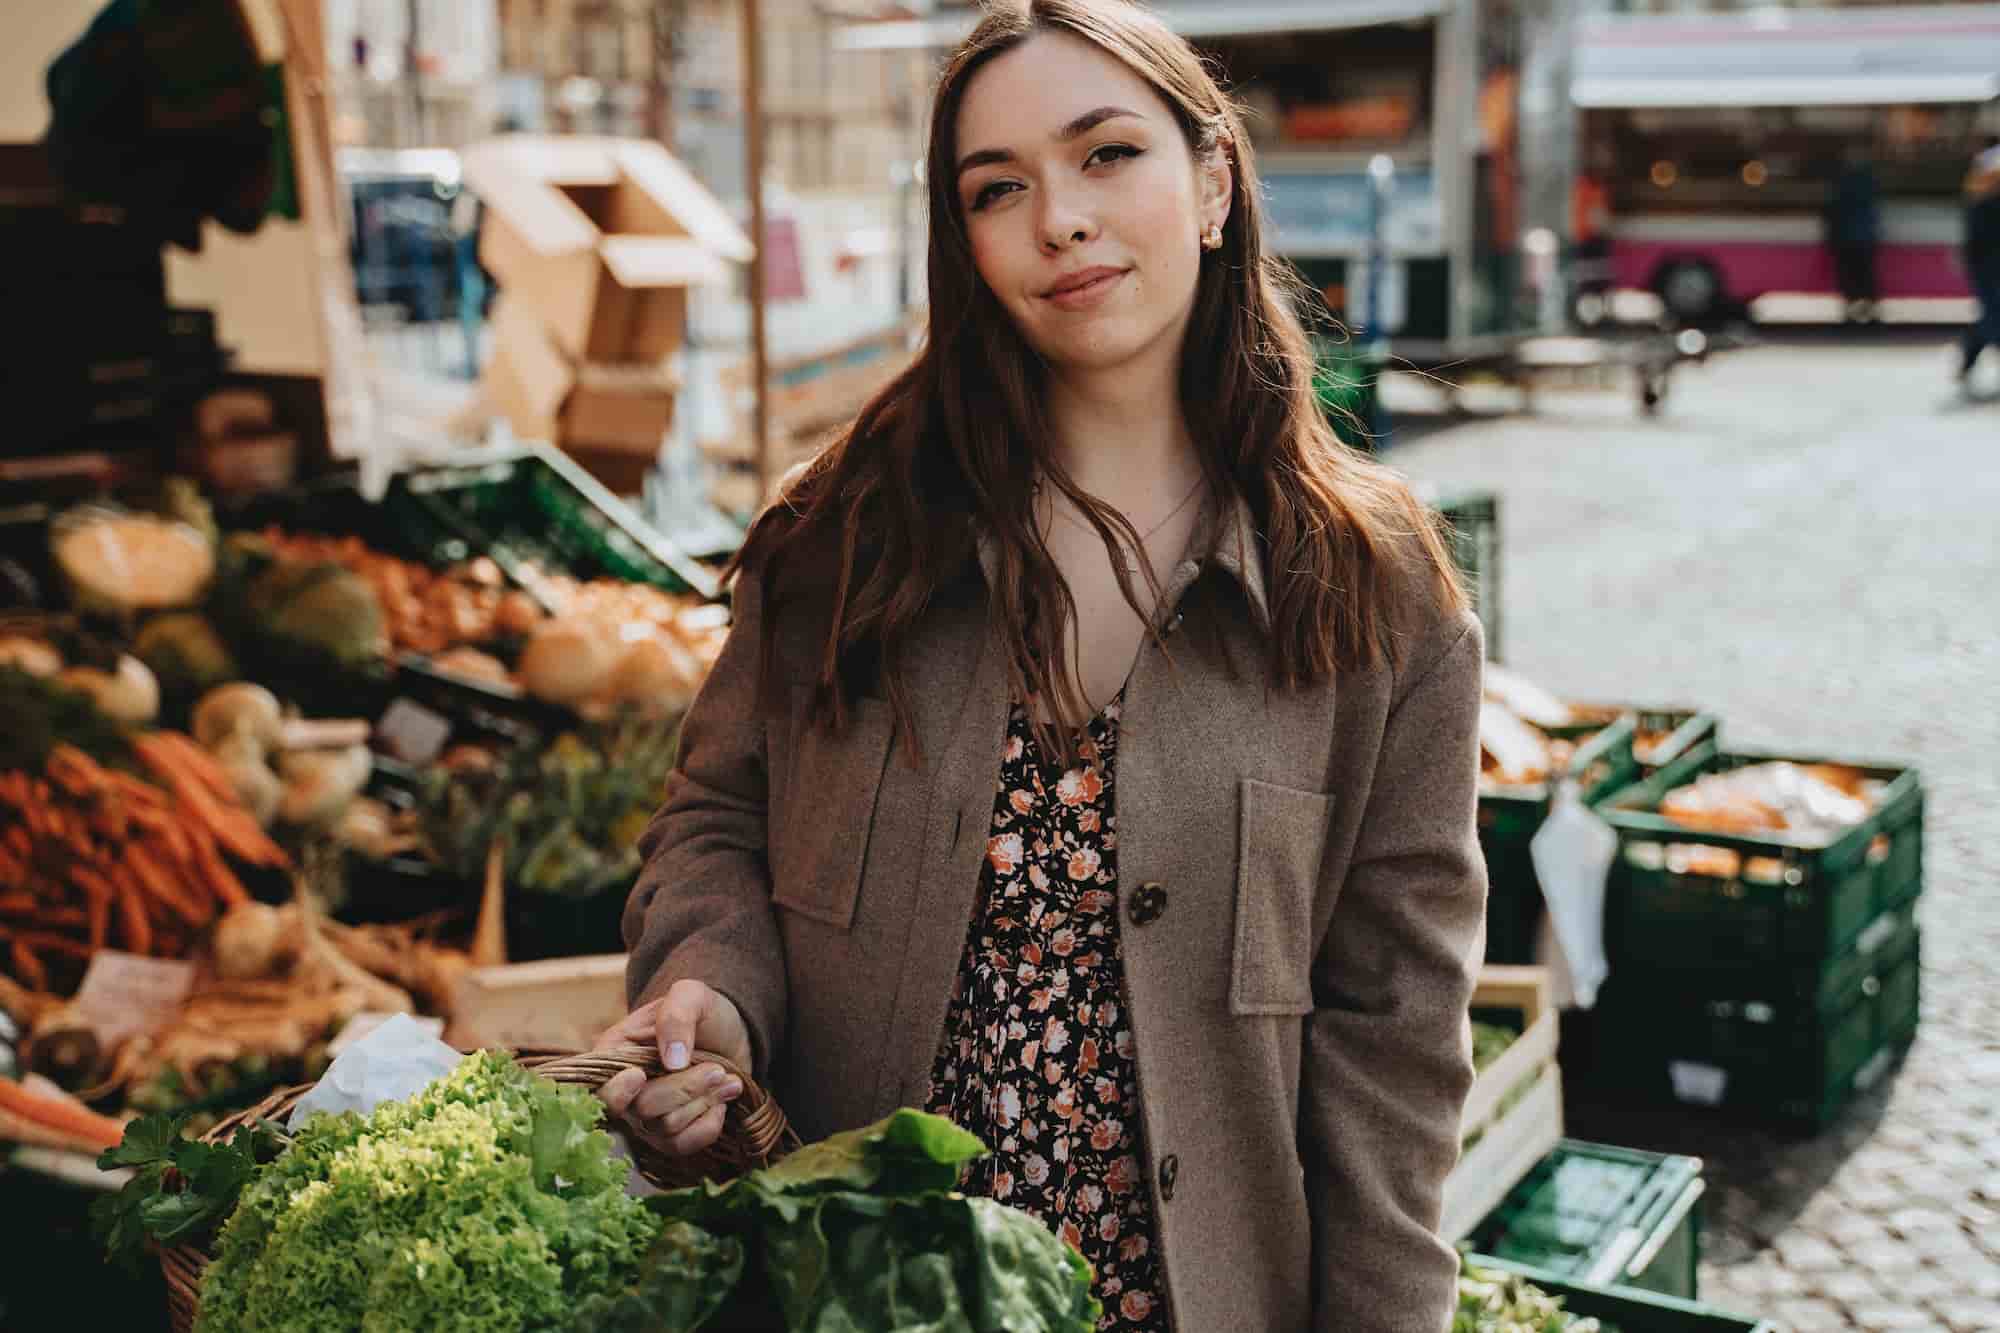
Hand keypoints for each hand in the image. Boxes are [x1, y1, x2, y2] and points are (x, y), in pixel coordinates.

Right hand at [595, 980, 753, 1156]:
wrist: (732, 1035)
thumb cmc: (704, 1013)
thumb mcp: (691, 996)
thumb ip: (676, 1016)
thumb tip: (671, 1060)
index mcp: (614, 1053)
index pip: (600, 1089)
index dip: (617, 1091)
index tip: (640, 1075)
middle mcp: (624, 1091)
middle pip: (642, 1109)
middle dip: (685, 1089)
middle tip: (716, 1069)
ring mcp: (645, 1117)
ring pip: (666, 1128)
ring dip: (704, 1102)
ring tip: (727, 1078)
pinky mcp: (670, 1135)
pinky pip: (683, 1145)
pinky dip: (708, 1125)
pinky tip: (722, 1101)